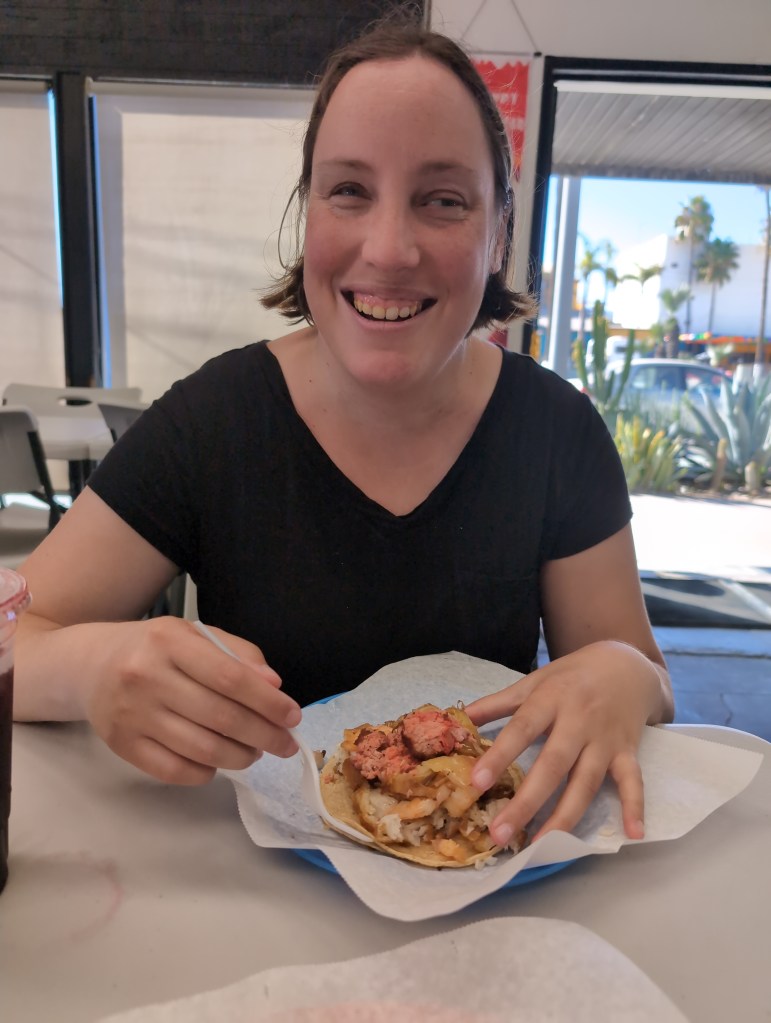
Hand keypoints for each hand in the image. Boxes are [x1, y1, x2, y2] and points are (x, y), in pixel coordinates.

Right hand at [82, 617, 300, 783]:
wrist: (92, 665)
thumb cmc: (156, 649)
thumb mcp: (195, 635)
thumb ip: (238, 654)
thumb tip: (274, 686)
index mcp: (169, 641)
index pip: (231, 677)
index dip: (268, 702)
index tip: (292, 717)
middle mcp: (146, 676)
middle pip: (221, 717)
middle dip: (264, 735)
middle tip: (285, 744)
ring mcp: (131, 714)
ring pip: (202, 749)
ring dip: (241, 756)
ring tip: (255, 751)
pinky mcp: (121, 745)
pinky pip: (175, 771)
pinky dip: (206, 773)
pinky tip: (218, 762)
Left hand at [466, 641, 664, 844]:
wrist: (625, 663)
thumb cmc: (572, 675)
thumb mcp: (535, 681)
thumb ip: (499, 702)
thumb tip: (460, 717)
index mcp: (551, 699)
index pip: (522, 729)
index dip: (500, 756)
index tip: (476, 783)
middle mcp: (579, 721)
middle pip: (553, 764)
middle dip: (527, 800)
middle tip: (500, 831)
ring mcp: (605, 739)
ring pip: (586, 782)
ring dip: (565, 815)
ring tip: (542, 844)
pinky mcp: (629, 751)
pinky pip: (633, 781)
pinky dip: (635, 805)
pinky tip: (632, 833)